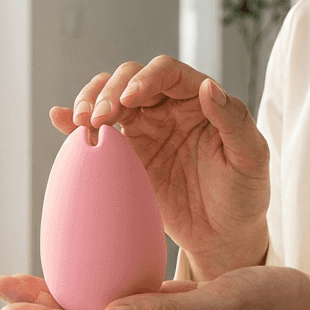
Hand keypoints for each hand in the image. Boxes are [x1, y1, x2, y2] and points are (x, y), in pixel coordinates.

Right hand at [49, 56, 269, 277]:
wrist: (222, 237)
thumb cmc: (244, 195)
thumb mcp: (250, 157)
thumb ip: (233, 119)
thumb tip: (208, 85)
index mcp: (199, 100)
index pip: (167, 72)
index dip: (146, 77)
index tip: (130, 98)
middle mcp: (168, 108)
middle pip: (129, 79)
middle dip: (110, 90)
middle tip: (100, 116)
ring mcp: (144, 130)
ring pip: (109, 98)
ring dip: (90, 101)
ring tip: (82, 122)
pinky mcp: (126, 155)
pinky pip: (98, 132)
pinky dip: (74, 122)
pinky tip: (59, 119)